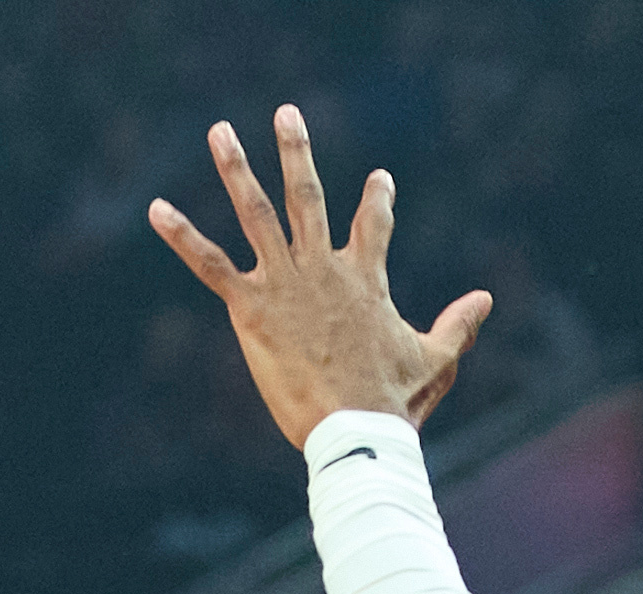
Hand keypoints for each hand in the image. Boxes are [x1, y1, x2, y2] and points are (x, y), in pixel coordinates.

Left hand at [151, 106, 490, 448]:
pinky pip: (210, 264)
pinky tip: (156, 208)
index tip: (380, 180)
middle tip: (287, 115)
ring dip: (237, 169)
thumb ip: (458, 326)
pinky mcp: (251, 310)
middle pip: (307, 195)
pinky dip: (182, 236)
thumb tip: (486, 300)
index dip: (378, 200)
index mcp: (366, 277)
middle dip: (296, 152)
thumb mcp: (434, 361)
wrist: (356, 430)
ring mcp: (286, 283)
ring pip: (256, 212)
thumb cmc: (394, 403)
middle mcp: (323, 267)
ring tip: (221, 131)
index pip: (374, 223)